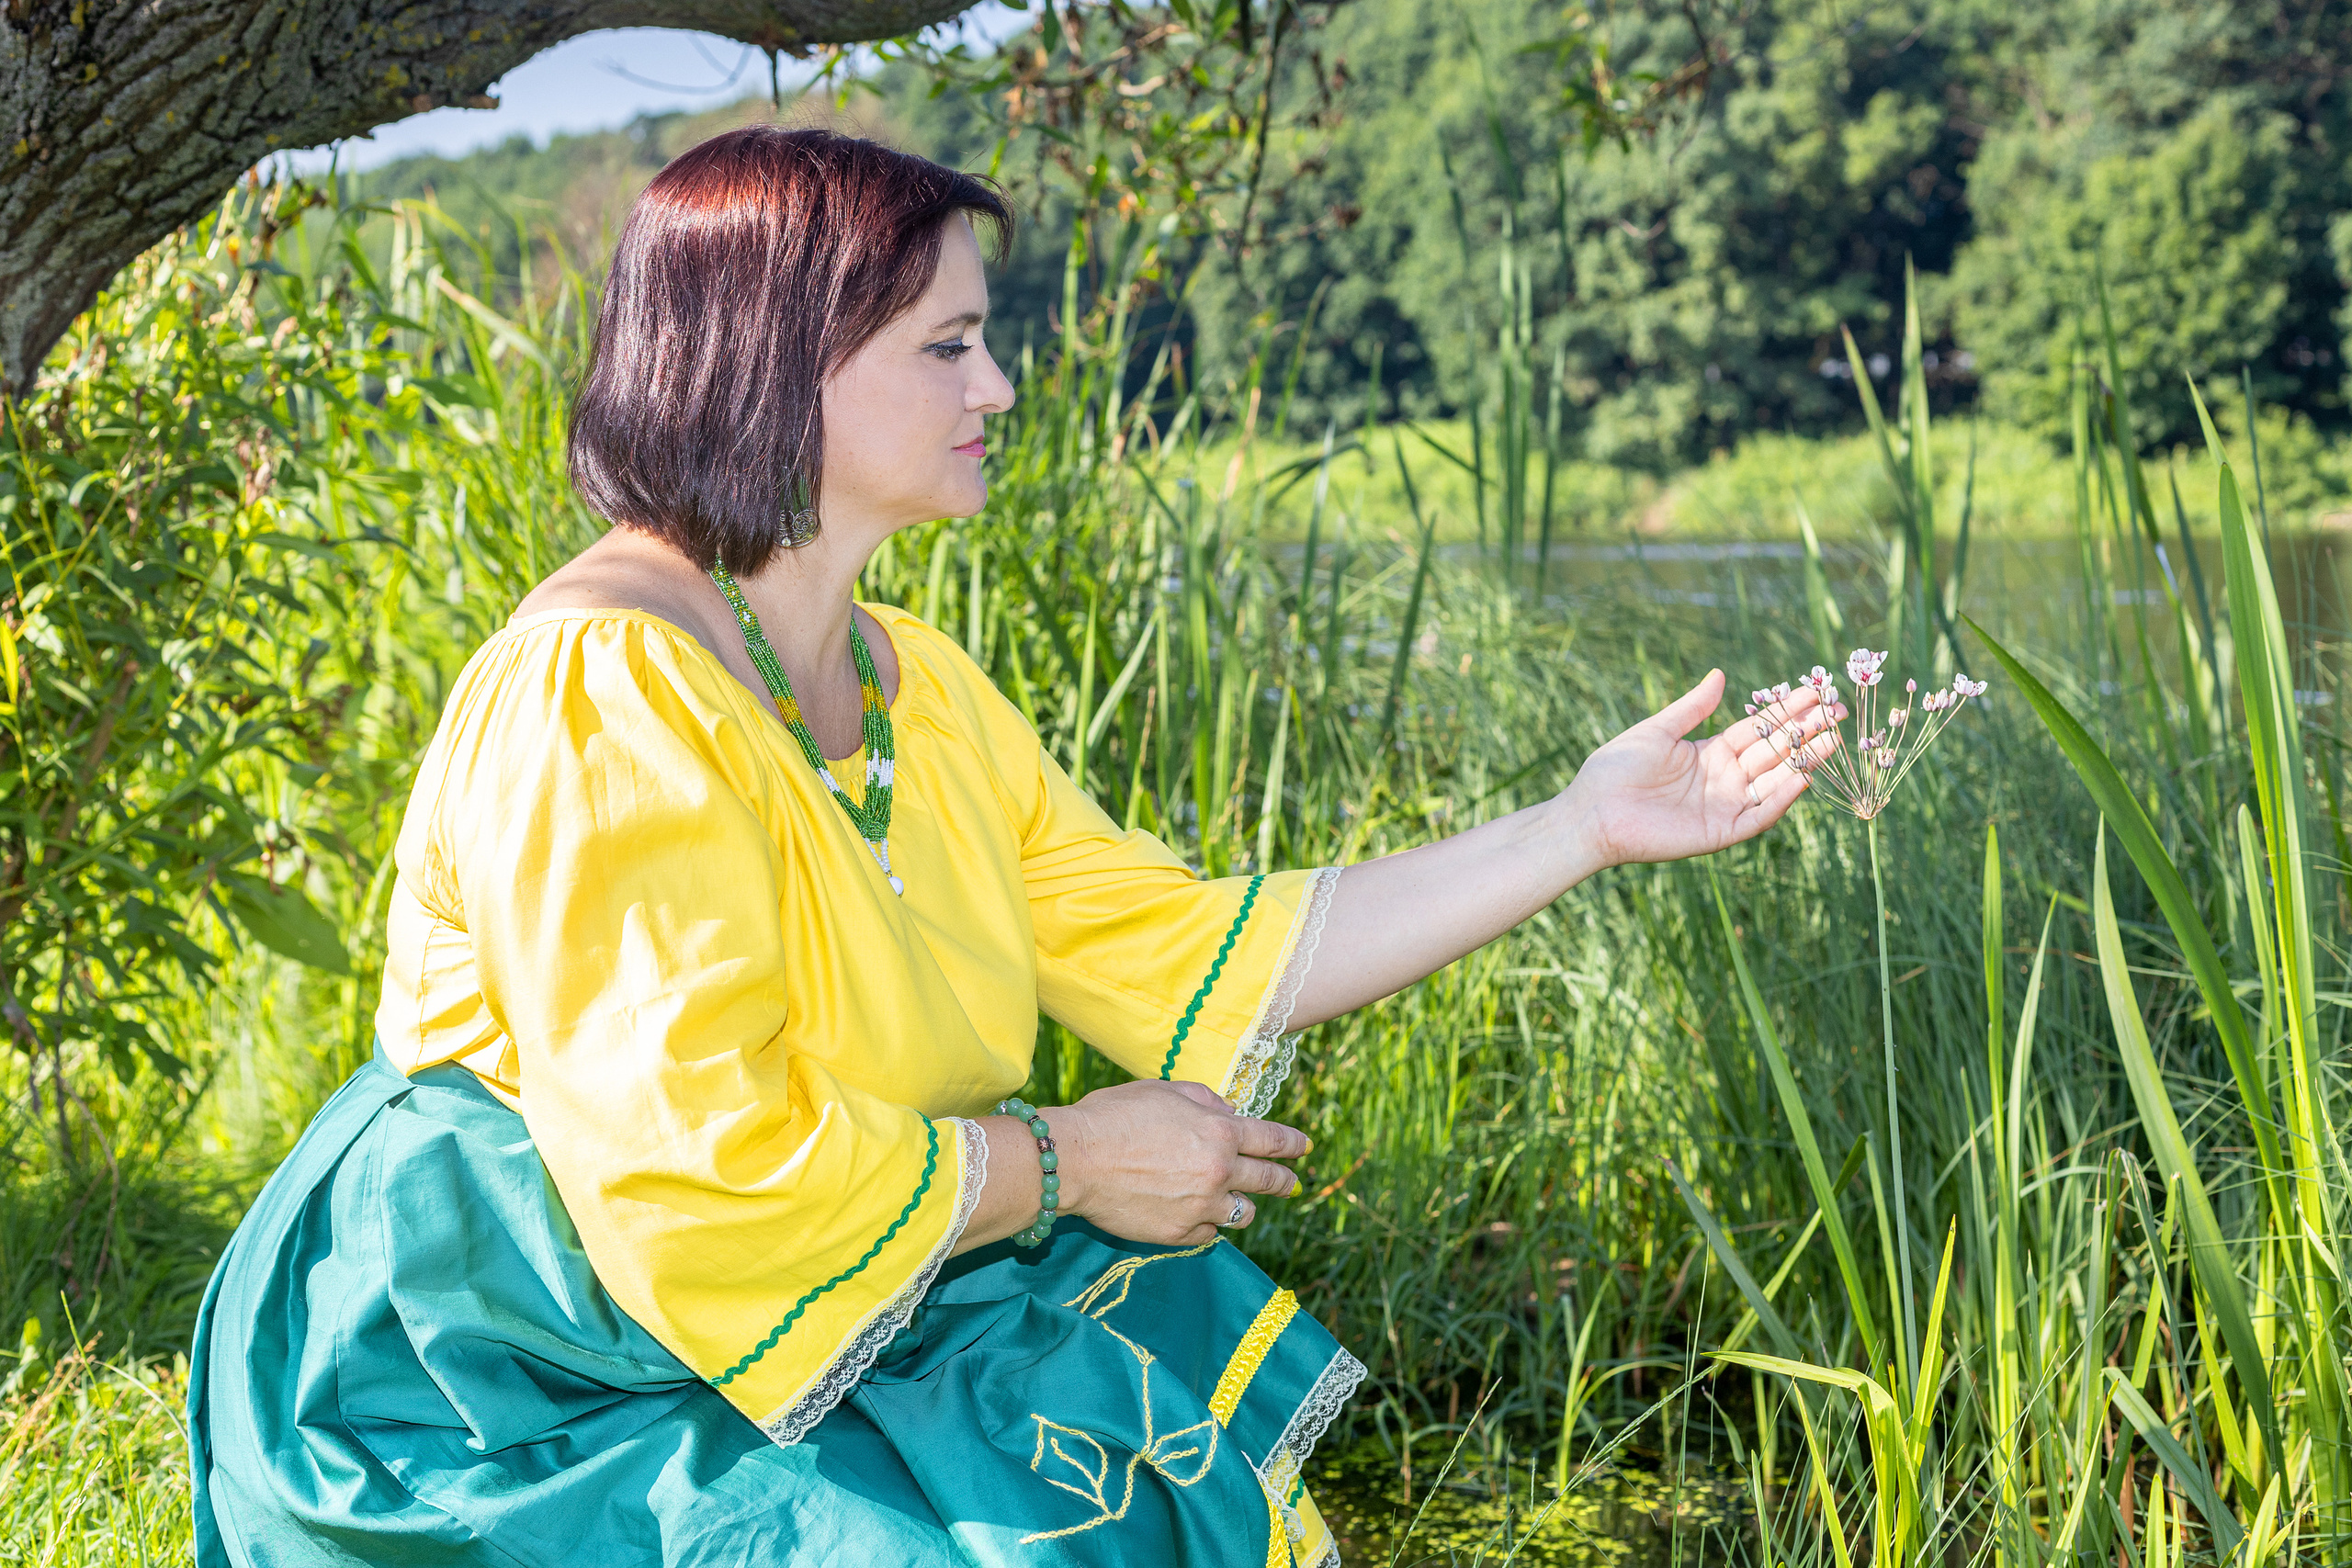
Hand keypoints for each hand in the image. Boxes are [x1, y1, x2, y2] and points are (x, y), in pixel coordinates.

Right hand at [1051, 1080, 1309, 1245]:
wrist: (1075, 1160)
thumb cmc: (1114, 1116)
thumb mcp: (1164, 1090)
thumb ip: (1205, 1100)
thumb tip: (1229, 1112)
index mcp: (1219, 1131)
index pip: (1272, 1140)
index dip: (1292, 1144)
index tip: (1304, 1148)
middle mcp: (1219, 1171)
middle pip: (1268, 1181)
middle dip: (1284, 1181)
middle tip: (1291, 1183)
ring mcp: (1201, 1206)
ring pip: (1242, 1213)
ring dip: (1243, 1205)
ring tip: (1237, 1202)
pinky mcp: (1179, 1233)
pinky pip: (1208, 1232)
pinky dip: (1206, 1223)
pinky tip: (1194, 1213)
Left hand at [1559, 668, 1839, 868]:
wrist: (1593, 812)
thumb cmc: (1615, 769)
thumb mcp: (1658, 730)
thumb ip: (1692, 708)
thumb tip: (1720, 675)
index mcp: (1710, 753)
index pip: (1758, 729)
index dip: (1786, 711)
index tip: (1815, 691)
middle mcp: (1724, 779)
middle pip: (1773, 753)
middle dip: (1805, 732)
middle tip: (1837, 711)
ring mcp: (1724, 806)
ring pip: (1774, 782)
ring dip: (1803, 762)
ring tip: (1832, 739)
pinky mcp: (1720, 832)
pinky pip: (1758, 815)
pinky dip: (1781, 798)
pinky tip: (1803, 776)